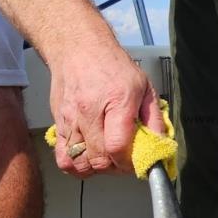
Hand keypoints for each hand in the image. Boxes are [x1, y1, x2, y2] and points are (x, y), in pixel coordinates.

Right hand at [49, 45, 165, 177]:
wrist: (78, 48)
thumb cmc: (112, 65)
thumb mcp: (143, 86)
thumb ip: (154, 119)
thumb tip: (160, 145)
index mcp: (116, 100)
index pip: (117, 146)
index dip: (128, 163)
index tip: (136, 163)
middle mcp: (89, 111)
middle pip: (99, 159)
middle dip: (116, 168)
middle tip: (124, 161)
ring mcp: (70, 118)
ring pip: (79, 163)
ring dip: (96, 169)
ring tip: (107, 159)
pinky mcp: (58, 123)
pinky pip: (63, 158)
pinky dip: (76, 165)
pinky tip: (89, 157)